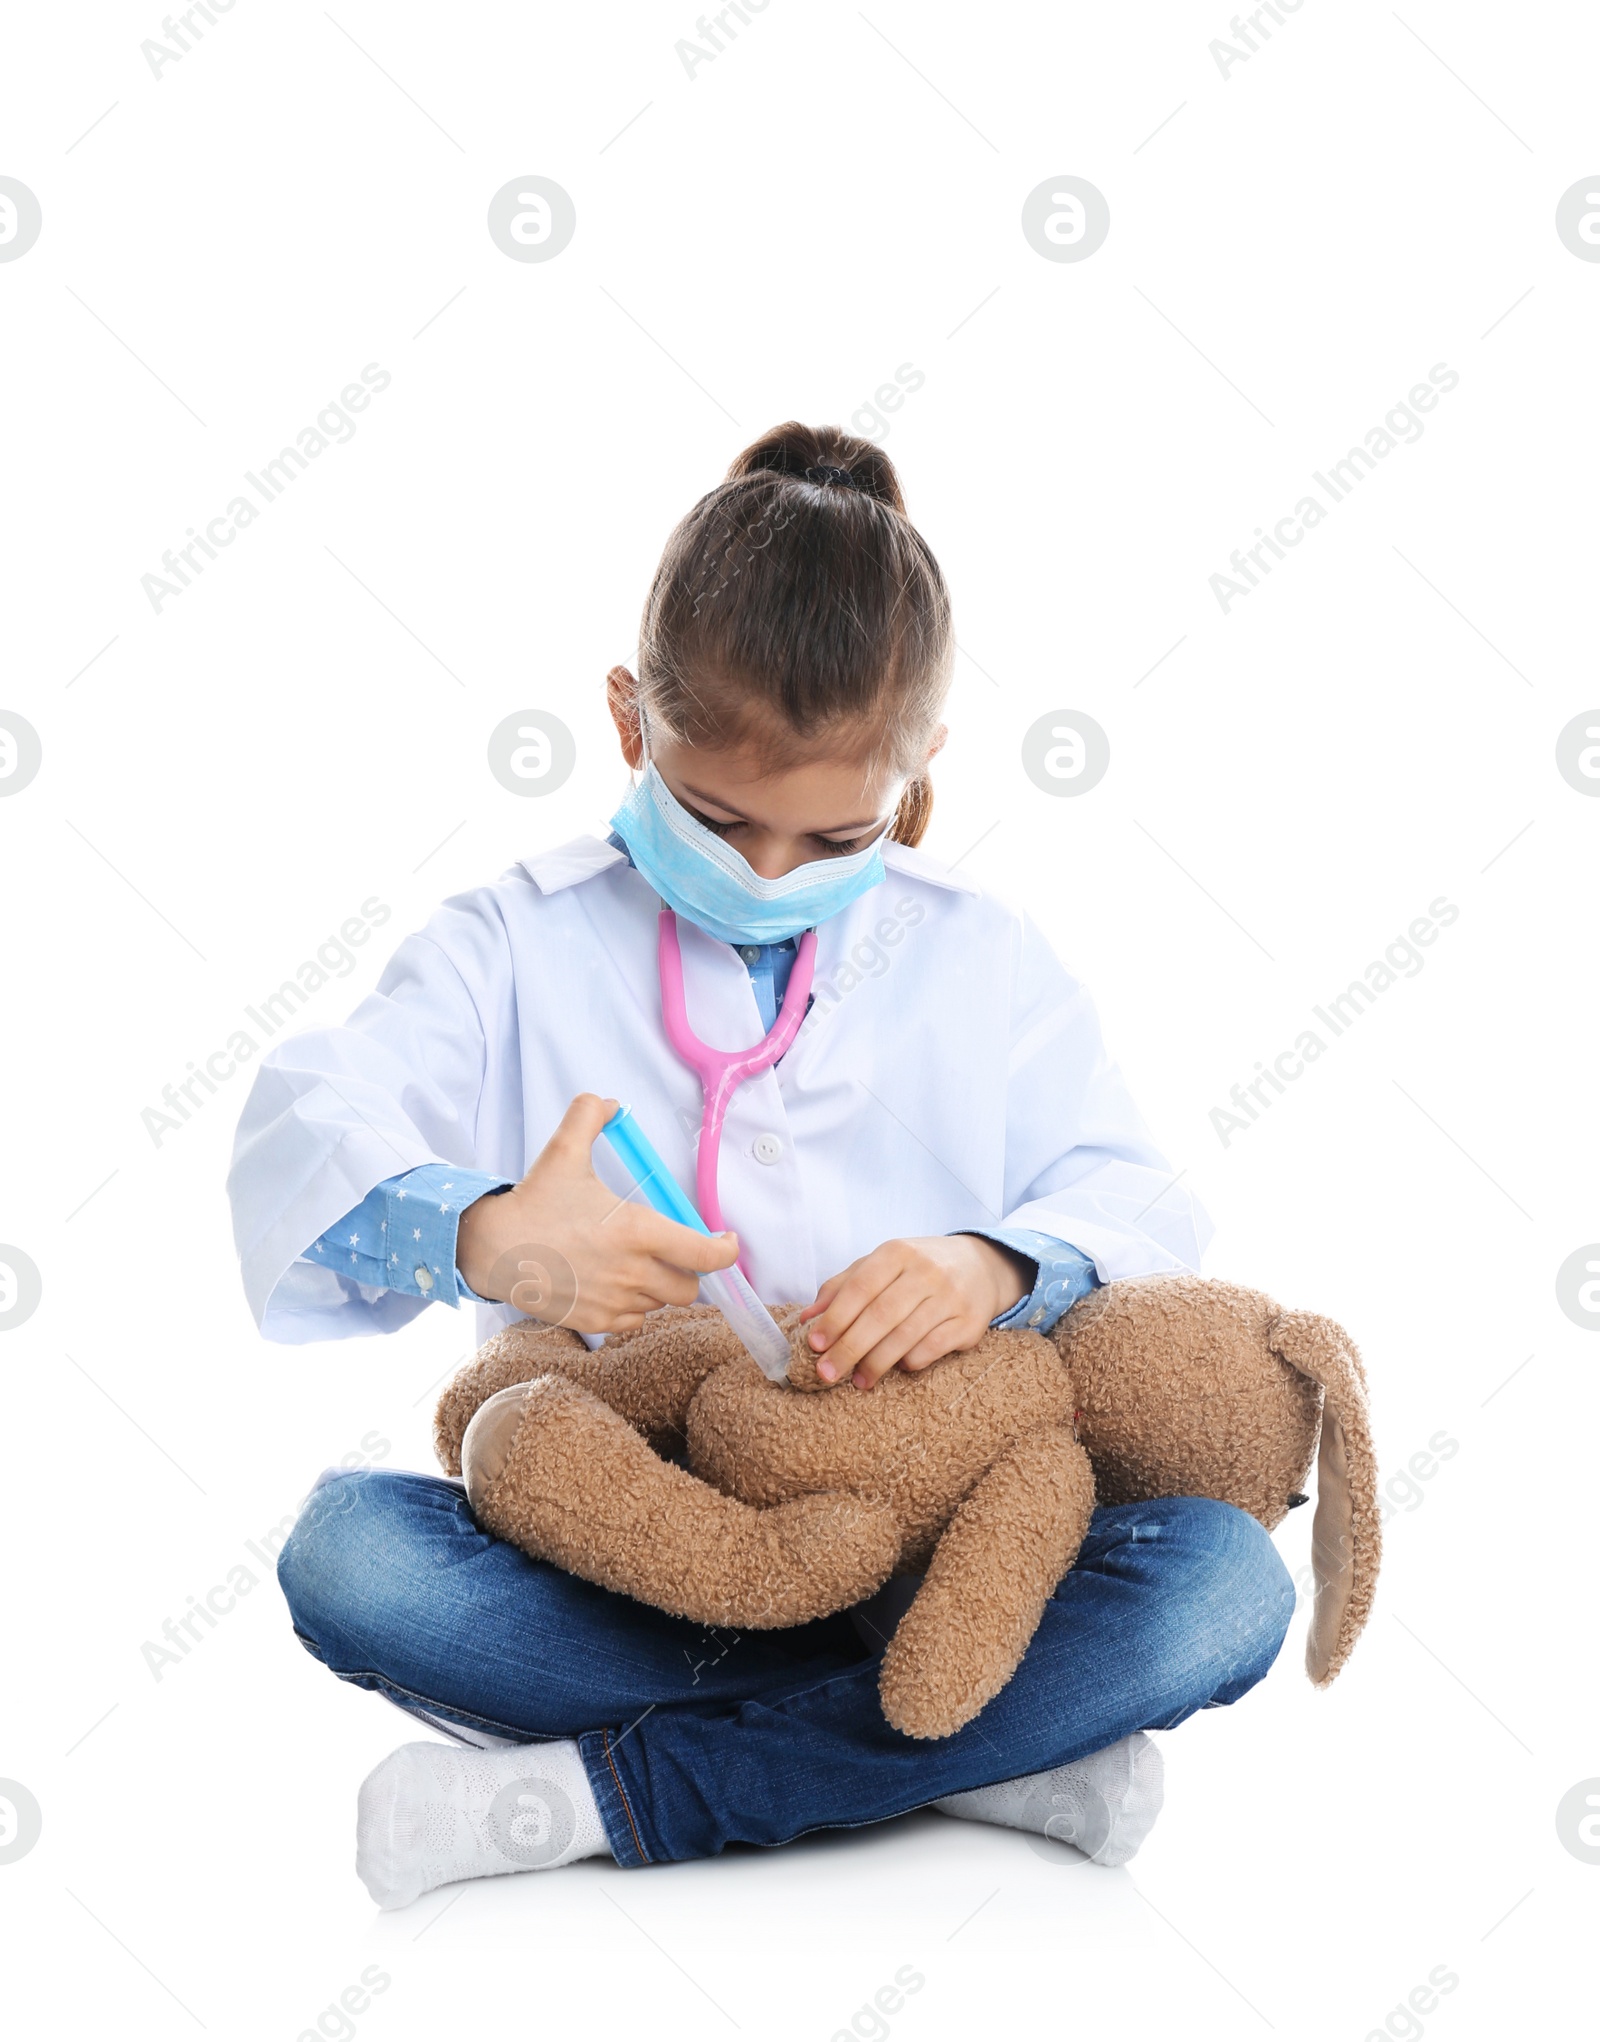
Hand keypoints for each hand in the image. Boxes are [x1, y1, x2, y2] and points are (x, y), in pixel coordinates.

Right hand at [456, 1093, 738, 1334]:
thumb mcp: (563, 1150)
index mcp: (638, 1231)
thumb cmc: (533, 1202)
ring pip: (659, 1305)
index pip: (704, 1255)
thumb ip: (589, 1116)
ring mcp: (614, 1301)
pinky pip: (632, 1322)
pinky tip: (615, 1286)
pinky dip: (632, 1307)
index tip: (727, 1243)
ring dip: (657, 1288)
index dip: (725, 1251)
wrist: (491, 1247)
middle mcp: (632, 1271)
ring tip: (636, 1266)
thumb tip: (607, 1102)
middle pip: (688, 1288)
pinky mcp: (594, 1321)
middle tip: (671, 1253)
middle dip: (687, 1271)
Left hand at [797, 1235, 1032, 1389]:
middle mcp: (926, 1271)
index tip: (815, 1344)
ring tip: (858, 1381)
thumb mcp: (880, 1265)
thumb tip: (807, 1319)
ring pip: (906, 1336)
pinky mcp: (970, 1323)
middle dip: (849, 1348)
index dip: (835, 1318)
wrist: (981, 1266)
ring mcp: (951, 1297)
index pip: (860, 1287)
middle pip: (881, 1315)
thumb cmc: (918, 1269)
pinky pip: (932, 1349)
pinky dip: (909, 1362)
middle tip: (827, 1373)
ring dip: (876, 1363)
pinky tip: (897, 1368)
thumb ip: (842, 1287)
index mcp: (897, 1252)